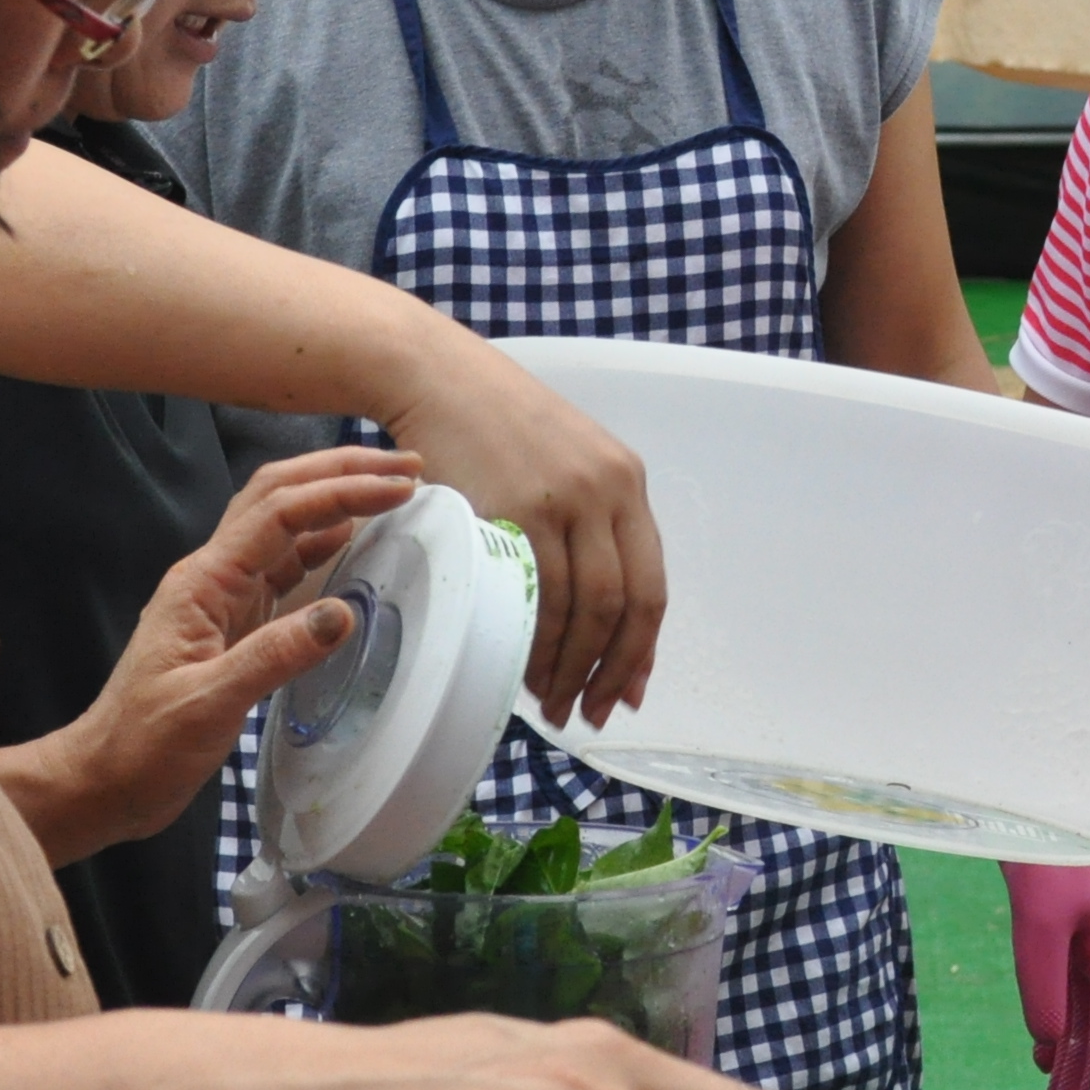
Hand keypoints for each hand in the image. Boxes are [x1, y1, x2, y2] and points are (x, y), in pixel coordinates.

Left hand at [0, 447, 421, 862]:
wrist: (104, 780)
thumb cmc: (142, 745)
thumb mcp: (207, 704)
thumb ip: (273, 656)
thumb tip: (342, 614)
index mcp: (203, 582)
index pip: (279, 512)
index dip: (341, 491)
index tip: (398, 488)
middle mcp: (214, 577)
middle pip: (279, 497)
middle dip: (340, 472)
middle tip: (405, 467)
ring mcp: (224, 599)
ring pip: (284, 527)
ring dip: (336, 500)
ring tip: (390, 490)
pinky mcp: (236, 624)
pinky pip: (285, 569)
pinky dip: (324, 546)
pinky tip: (353, 545)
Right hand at [375, 325, 668, 727]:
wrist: (438, 377)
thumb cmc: (496, 428)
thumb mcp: (569, 464)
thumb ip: (593, 528)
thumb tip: (604, 621)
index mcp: (626, 482)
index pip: (652, 586)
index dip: (641, 651)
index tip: (626, 693)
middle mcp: (603, 490)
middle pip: (621, 605)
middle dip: (604, 671)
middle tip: (583, 712)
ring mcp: (557, 499)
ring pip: (577, 607)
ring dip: (564, 666)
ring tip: (548, 700)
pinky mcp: (507, 507)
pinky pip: (527, 592)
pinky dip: (527, 639)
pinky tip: (517, 665)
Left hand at [1004, 862, 1089, 1089]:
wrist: (1045, 787)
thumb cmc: (1051, 853)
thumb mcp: (1042, 926)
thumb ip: (1044, 986)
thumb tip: (1050, 1043)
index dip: (1080, 1079)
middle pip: (1086, 1023)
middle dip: (1076, 1074)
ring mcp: (1075, 929)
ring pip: (1073, 1002)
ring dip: (1064, 1047)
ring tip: (1052, 1085)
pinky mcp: (1054, 911)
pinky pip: (1060, 978)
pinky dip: (1054, 1010)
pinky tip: (1044, 1024)